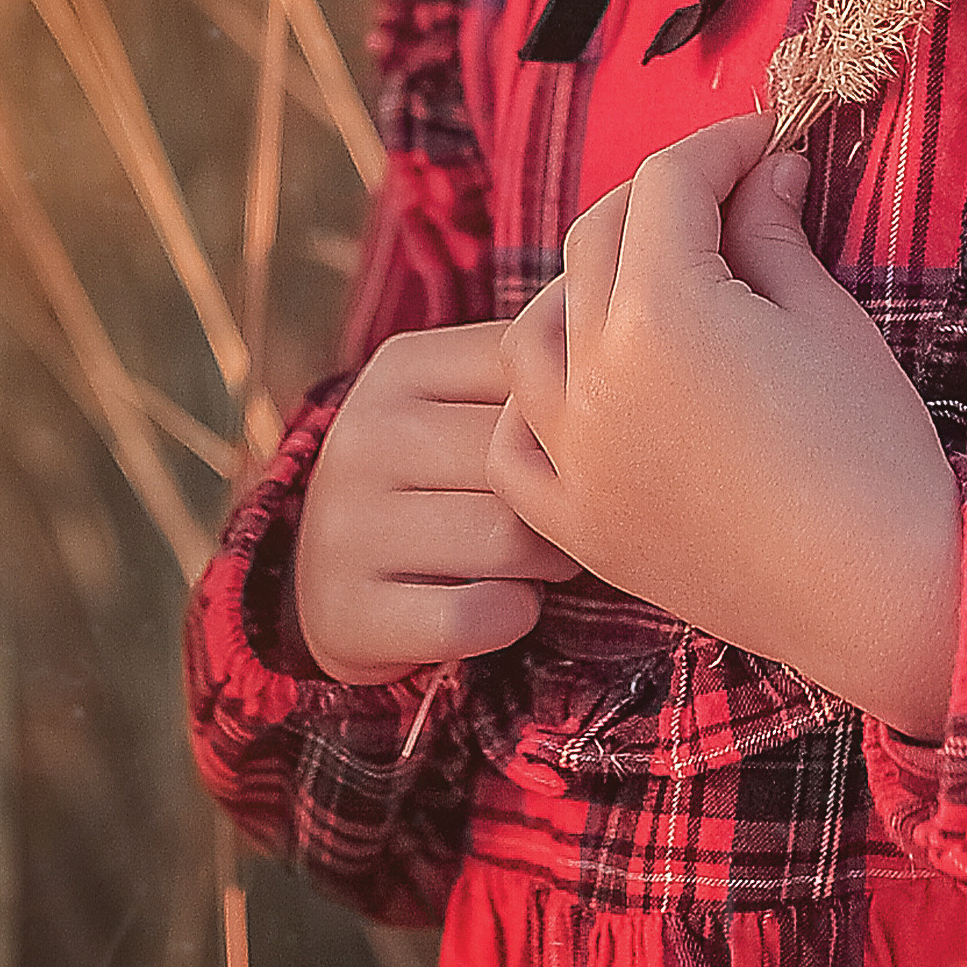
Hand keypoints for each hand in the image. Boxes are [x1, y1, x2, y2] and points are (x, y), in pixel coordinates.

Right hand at [295, 322, 581, 686]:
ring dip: (548, 562)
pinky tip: (506, 605)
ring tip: (543, 559)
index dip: (581, 420)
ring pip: (509, 540)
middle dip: (568, 499)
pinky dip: (511, 617)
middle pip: (524, 464)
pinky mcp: (347, 612)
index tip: (591, 445)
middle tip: (573, 517)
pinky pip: (474, 617)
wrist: (328, 576)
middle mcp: (364, 437)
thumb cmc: (438, 475)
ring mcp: (346, 526)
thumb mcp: (462, 404)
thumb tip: (637, 350)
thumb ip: (534, 374)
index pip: (531, 375)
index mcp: (403, 367)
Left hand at [488, 113, 963, 738]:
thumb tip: (766, 171)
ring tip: (646, 287)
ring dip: (581, 291)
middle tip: (721, 196)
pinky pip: (513, 442)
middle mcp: (594, 375)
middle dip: (657, 201)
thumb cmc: (872, 447)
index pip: (668, 183)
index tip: (765, 141)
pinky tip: (584, 388)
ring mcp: (572, 454)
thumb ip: (773, 234)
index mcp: (663, 309)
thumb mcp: (827, 317)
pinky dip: (534, 401)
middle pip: (594, 241)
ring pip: (531, 332)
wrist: (877, 590)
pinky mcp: (576, 522)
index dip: (721, 146)